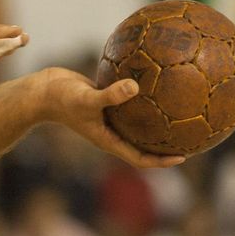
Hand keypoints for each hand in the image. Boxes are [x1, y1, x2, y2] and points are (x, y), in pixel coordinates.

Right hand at [36, 67, 186, 167]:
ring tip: (182, 107)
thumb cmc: (61, 99)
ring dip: (158, 119)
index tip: (184, 156)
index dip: (162, 161)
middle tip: (192, 134)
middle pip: (145, 144)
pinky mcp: (108, 101)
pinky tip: (158, 75)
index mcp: (110, 140)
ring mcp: (111, 117)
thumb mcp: (86, 99)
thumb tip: (135, 87)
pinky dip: (144, 93)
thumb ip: (110, 95)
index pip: (140, 158)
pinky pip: (131, 99)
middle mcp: (113, 132)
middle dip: (166, 143)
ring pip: (140, 122)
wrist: (42, 91)